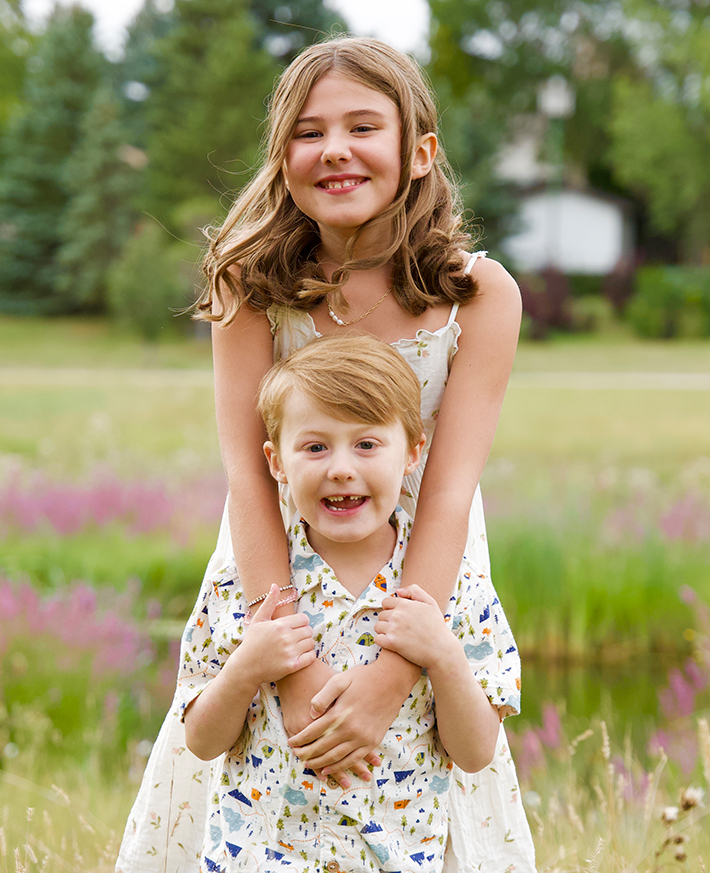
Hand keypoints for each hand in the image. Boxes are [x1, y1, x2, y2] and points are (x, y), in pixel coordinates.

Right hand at [238, 584, 315, 684]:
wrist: (246, 667)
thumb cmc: (252, 642)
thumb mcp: (258, 620)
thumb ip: (269, 602)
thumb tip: (275, 585)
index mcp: (279, 625)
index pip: (304, 619)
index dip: (300, 623)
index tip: (294, 628)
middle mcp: (286, 638)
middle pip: (309, 630)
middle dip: (303, 633)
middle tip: (295, 638)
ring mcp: (290, 652)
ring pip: (311, 643)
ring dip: (306, 644)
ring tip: (297, 646)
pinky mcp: (293, 666)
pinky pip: (311, 657)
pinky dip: (308, 656)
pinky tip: (300, 655)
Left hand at [287, 653, 419, 774]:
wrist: (392, 681)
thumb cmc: (364, 677)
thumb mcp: (340, 680)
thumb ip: (323, 696)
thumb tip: (310, 713)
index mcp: (339, 714)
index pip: (314, 731)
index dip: (300, 739)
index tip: (291, 743)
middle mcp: (350, 729)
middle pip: (323, 747)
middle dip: (307, 753)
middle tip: (296, 755)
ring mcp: (363, 738)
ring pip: (336, 757)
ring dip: (320, 763)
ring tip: (308, 764)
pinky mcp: (372, 741)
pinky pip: (353, 759)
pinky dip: (339, 767)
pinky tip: (328, 769)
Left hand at [374, 584, 453, 668]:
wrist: (440, 649)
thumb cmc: (437, 626)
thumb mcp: (430, 603)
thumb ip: (414, 591)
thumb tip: (397, 591)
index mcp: (404, 604)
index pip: (386, 602)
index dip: (391, 609)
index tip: (398, 616)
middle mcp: (397, 615)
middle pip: (381, 614)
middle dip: (388, 620)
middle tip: (399, 627)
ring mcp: (393, 629)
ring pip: (378, 626)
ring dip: (384, 630)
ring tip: (396, 635)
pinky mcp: (391, 643)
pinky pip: (377, 639)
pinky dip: (382, 641)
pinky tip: (391, 643)